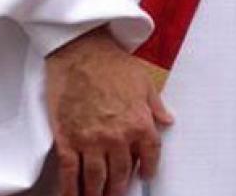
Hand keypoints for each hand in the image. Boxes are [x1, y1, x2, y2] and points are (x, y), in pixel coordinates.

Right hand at [45, 27, 173, 195]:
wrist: (81, 52)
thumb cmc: (112, 64)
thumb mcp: (144, 83)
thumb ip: (156, 106)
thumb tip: (167, 119)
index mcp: (140, 124)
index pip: (150, 156)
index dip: (149, 169)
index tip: (145, 175)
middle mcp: (117, 137)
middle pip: (121, 173)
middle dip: (119, 188)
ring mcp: (91, 141)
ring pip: (95, 177)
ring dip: (97, 193)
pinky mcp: (68, 139)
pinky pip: (70, 171)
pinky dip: (70, 188)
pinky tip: (72, 195)